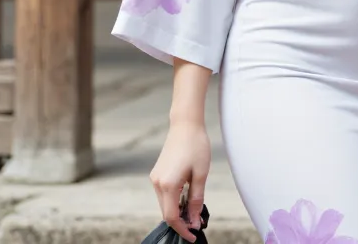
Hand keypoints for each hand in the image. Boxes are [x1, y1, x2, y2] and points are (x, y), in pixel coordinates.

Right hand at [149, 119, 210, 241]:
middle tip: (197, 224)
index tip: (193, 235)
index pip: (172, 217)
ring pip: (165, 204)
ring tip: (194, 210)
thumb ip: (197, 199)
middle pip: (166, 212)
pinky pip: (164, 194)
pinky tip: (187, 197)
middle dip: (180, 222)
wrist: (186, 125)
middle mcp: (157, 183)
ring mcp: (155, 178)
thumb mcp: (201, 175)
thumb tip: (195, 220)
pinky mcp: (157, 173)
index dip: (182, 229)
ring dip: (178, 210)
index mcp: (168, 185)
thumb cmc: (196, 146)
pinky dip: (174, 200)